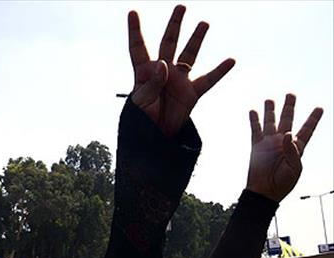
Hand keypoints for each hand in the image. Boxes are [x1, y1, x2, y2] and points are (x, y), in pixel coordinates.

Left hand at [128, 5, 234, 136]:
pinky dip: (220, 71)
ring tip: (204, 23)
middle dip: (174, 25)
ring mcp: (178, 80)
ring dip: (196, 39)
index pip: (138, 47)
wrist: (154, 138)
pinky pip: (208, 80)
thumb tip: (164, 63)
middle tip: (181, 7)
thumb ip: (151, 83)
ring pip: (190, 54)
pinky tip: (231, 60)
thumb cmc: (142, 120)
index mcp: (143, 72)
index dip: (135, 31)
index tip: (132, 12)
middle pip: (168, 43)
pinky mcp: (191, 93)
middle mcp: (162, 71)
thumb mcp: (141, 102)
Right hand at [246, 95, 322, 201]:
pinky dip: (254, 120)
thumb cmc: (283, 183)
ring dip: (270, 111)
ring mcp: (269, 143)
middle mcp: (283, 142)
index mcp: (297, 147)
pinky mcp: (257, 146)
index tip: (319, 108)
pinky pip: (255, 130)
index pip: (307, 129)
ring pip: (270, 122)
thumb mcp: (295, 168)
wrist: (264, 191)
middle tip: (291, 94)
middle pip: (288, 120)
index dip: (313, 119)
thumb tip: (287, 133)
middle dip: (289, 107)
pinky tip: (253, 111)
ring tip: (270, 100)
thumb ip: (293, 150)